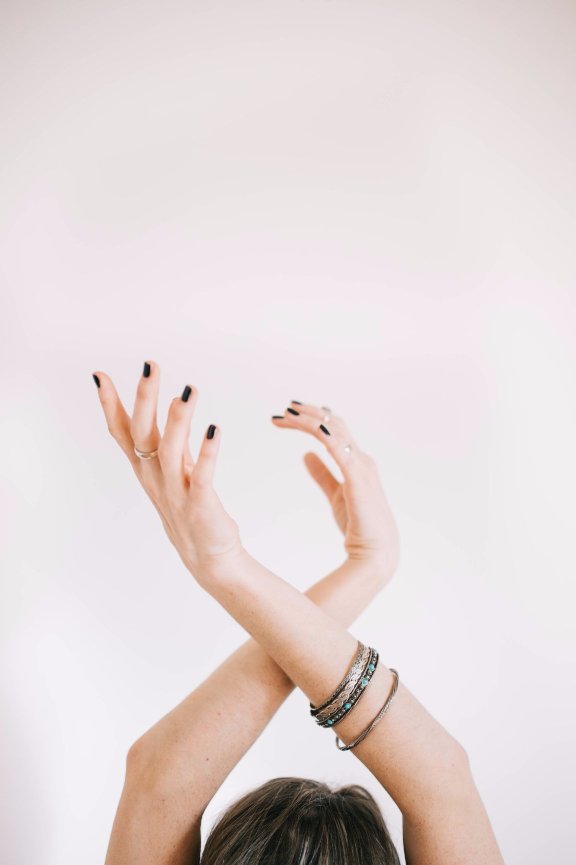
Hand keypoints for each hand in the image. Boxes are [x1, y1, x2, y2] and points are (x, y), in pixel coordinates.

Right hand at [92, 361, 241, 578]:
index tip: (100, 375)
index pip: (122, 432)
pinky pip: (201, 476)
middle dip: (145, 399)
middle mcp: (155, 478)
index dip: (110, 405)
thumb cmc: (190, 507)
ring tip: (187, 392)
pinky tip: (214, 430)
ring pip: (169, 451)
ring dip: (177, 420)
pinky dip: (207, 452)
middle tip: (150, 366)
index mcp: (146, 468)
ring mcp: (176, 492)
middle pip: (143, 435)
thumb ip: (168, 437)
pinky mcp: (200, 505)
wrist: (208, 556)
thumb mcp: (173, 469)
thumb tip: (168, 399)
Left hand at [272, 401, 400, 576]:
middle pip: (334, 424)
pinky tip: (313, 428)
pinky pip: (340, 450)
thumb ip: (321, 474)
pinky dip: (326, 436)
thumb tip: (305, 454)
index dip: (312, 419)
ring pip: (335, 431)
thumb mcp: (335, 494)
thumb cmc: (359, 525)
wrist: (377, 551)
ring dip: (311, 420)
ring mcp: (361, 466)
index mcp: (356, 461)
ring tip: (288, 414)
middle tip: (284, 409)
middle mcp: (361, 459)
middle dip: (309, 414)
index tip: (288, 415)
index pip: (334, 429)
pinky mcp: (358, 478)